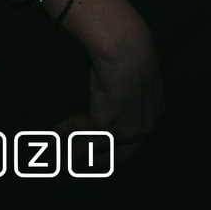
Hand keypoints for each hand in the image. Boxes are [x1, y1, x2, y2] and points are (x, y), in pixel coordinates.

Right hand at [55, 15, 163, 164]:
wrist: (127, 47)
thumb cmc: (137, 47)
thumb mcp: (145, 68)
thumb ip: (140, 84)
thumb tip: (128, 81)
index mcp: (156, 113)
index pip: (140, 137)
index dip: (125, 144)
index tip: (114, 147)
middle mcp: (142, 128)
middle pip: (121, 154)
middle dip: (104, 160)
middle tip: (92, 162)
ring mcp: (122, 129)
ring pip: (96, 146)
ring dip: (78, 152)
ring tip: (65, 157)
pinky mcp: (101, 124)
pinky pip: (79, 131)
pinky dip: (65, 131)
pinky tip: (55, 133)